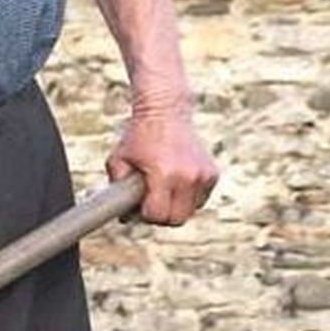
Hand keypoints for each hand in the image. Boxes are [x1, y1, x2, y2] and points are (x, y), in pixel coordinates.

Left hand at [108, 104, 218, 225]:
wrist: (165, 111)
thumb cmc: (139, 135)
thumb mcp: (118, 159)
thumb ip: (116, 188)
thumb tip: (124, 217)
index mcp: (164, 174)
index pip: (157, 215)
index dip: (145, 215)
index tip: (138, 207)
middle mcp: (188, 177)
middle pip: (177, 219)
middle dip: (161, 216)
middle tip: (150, 203)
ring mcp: (204, 176)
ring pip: (191, 211)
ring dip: (176, 207)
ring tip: (162, 189)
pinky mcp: (213, 174)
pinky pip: (200, 200)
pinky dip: (188, 197)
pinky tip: (175, 182)